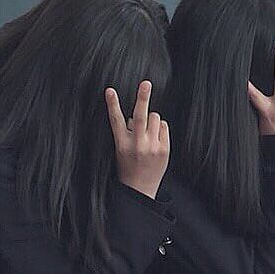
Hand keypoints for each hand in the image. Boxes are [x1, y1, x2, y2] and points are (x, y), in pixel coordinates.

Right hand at [107, 80, 170, 198]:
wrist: (140, 189)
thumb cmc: (128, 167)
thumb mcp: (120, 150)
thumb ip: (126, 132)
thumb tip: (136, 116)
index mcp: (122, 144)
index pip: (116, 120)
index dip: (112, 104)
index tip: (110, 91)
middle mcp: (137, 145)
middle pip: (141, 116)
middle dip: (143, 98)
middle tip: (145, 84)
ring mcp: (152, 147)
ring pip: (155, 117)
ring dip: (151, 119)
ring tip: (147, 132)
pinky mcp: (164, 149)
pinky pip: (163, 126)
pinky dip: (159, 128)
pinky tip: (155, 138)